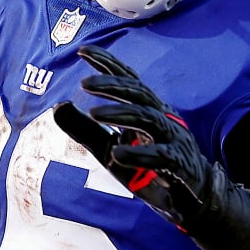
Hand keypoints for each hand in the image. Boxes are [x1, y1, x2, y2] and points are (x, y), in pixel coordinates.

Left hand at [53, 46, 249, 249]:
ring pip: (149, 119)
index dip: (108, 63)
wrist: (191, 199)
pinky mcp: (179, 165)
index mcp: (149, 110)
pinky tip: (117, 154)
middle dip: (112, 85)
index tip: (83, 50)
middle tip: (84, 83)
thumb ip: (86, 131)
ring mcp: (173, 139)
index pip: (128, 80)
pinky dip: (139, 154)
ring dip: (121, 114)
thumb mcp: (111, 149)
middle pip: (139, 93)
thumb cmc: (151, 169)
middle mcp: (163, 118)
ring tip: (94, 113)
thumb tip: (57, 107)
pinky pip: (161, 156)